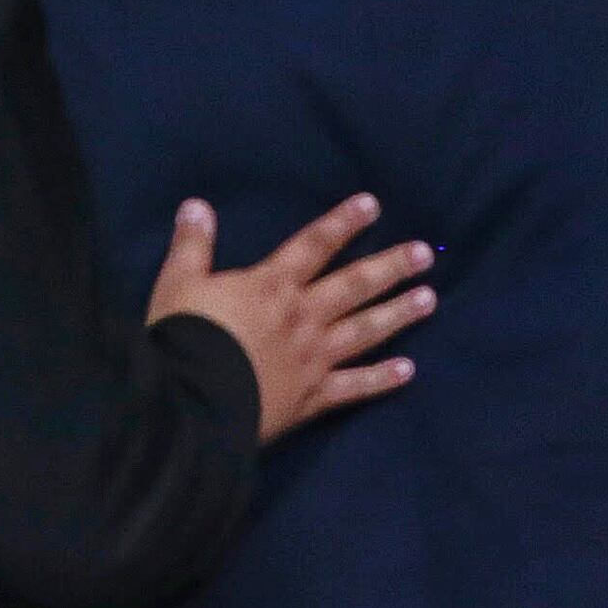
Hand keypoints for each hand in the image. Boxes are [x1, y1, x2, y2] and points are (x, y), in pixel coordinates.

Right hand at [144, 192, 434, 443]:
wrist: (194, 402)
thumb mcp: (178, 283)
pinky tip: (409, 371)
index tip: (373, 205)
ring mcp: (314, 359)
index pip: (314, 245)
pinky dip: (381, 379)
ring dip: (398, 315)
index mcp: (272, 286)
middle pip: (353, 286)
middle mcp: (303, 317)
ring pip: (365, 332)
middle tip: (425, 254)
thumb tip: (197, 205)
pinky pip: (354, 387)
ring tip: (429, 300)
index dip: (342, 223)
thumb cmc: (185, 338)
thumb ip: (192, 245)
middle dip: (390, 267)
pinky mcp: (313, 398)